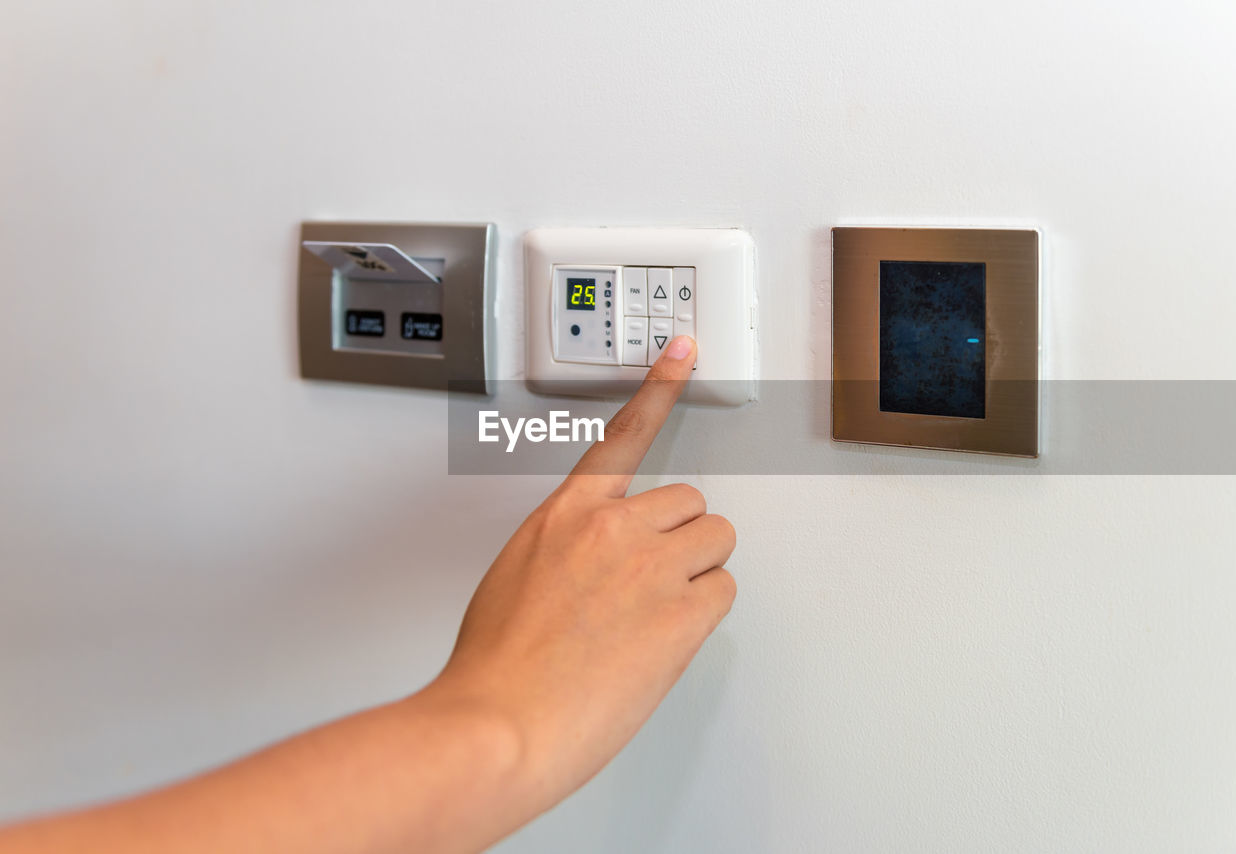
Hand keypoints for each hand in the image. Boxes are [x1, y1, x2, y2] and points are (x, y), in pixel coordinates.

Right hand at [427, 335, 736, 812]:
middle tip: (651, 583)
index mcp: (565, 515)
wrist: (498, 723)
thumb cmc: (495, 666)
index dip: (659, 387)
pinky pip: (723, 591)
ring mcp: (650, 567)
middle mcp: (612, 528)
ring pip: (715, 540)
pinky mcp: (681, 613)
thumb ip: (566, 551)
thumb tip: (598, 565)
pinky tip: (661, 640)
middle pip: (690, 503)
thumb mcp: (516, 578)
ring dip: (697, 571)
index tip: (683, 352)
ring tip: (654, 614)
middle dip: (679, 538)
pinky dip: (702, 614)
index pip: (621, 435)